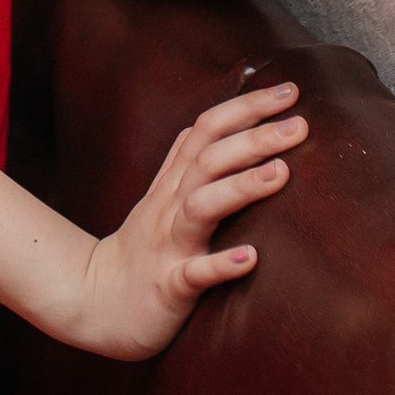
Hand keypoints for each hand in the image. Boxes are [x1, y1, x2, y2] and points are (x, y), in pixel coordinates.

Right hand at [60, 83, 305, 359]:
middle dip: (255, 138)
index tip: (289, 91)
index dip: (245, 107)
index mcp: (172, 185)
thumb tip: (216, 126)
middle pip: (208, 160)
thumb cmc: (140, 251)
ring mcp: (168, 245)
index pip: (206, 131)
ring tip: (281, 173)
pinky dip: (221, 265)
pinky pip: (193, 274)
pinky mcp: (168, 286)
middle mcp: (169, 208)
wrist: (93, 303)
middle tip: (301, 124)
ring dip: (240, 187)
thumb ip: (187, 165)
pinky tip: (250, 258)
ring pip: (200, 207)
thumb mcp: (161, 200)